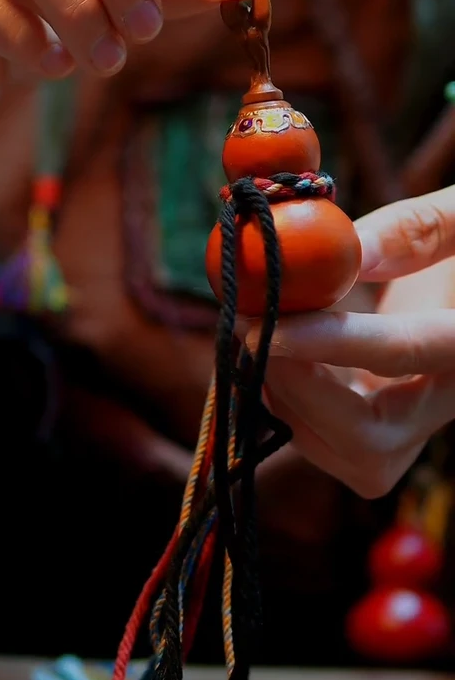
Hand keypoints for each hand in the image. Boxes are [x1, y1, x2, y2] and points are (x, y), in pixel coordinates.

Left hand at [245, 186, 454, 497]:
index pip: (407, 351)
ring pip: (341, 450)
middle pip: (369, 432)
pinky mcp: (382, 436)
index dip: (334, 343)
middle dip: (296, 385)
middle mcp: (449, 401)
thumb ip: (414, 230)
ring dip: (281, 395)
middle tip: (245, 326)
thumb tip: (348, 251)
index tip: (270, 328)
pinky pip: (324, 443)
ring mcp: (414, 428)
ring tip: (254, 328)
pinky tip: (268, 351)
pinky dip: (282, 402)